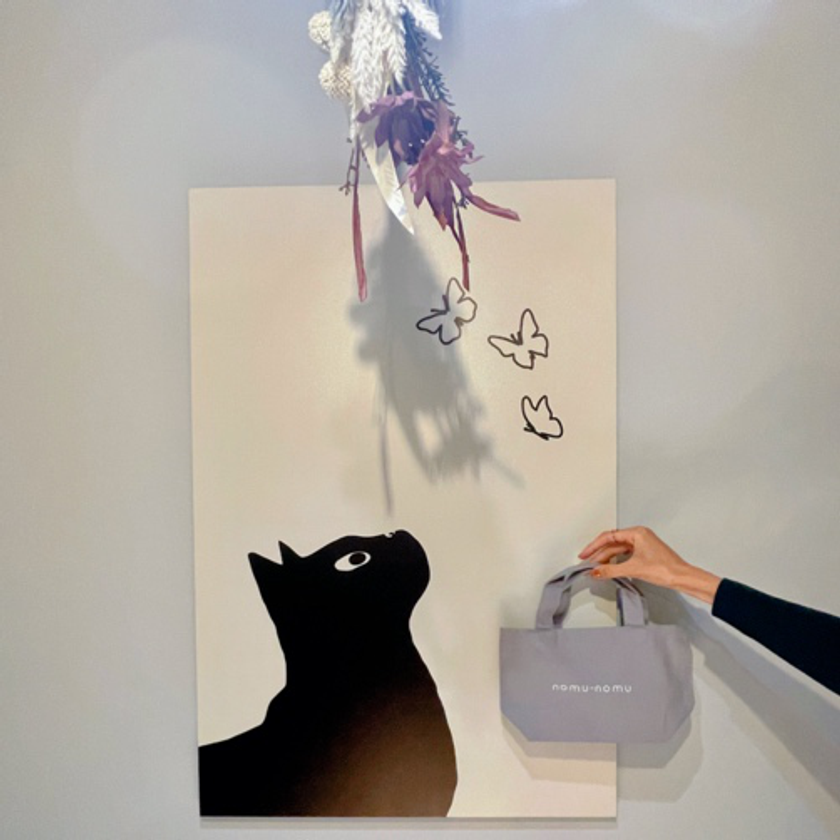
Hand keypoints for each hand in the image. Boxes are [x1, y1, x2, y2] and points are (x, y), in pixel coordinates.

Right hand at [578, 526, 721, 603]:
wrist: (682, 577)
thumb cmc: (666, 568)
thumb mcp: (633, 568)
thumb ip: (610, 570)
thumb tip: (596, 571)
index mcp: (637, 532)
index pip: (608, 536)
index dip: (594, 546)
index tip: (585, 554)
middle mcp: (639, 535)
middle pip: (612, 543)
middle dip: (599, 553)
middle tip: (588, 563)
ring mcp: (642, 544)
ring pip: (618, 549)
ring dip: (606, 558)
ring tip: (596, 567)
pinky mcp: (645, 553)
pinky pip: (625, 555)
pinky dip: (615, 561)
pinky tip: (609, 567)